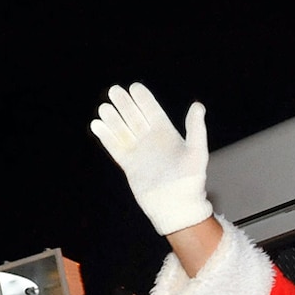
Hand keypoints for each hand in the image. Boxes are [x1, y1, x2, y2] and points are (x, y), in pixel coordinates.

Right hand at [90, 82, 213, 235]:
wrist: (176, 206)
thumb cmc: (190, 181)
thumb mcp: (196, 152)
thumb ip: (195, 129)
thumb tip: (198, 105)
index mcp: (167, 134)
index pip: (152, 111)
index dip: (144, 99)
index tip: (134, 87)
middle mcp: (152, 141)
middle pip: (134, 117)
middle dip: (125, 104)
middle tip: (114, 90)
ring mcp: (139, 152)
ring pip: (123, 130)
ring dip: (113, 118)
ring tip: (104, 107)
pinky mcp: (129, 165)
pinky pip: (115, 147)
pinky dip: (106, 136)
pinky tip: (97, 124)